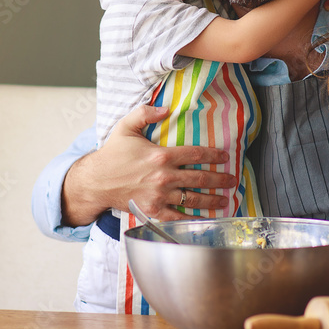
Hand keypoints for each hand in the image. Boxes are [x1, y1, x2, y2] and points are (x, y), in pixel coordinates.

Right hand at [62, 104, 234, 225]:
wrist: (96, 182)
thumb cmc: (111, 154)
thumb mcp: (125, 126)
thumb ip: (146, 113)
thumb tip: (166, 108)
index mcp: (161, 156)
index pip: (195, 155)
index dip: (214, 155)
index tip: (225, 157)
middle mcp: (164, 177)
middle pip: (200, 178)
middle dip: (220, 179)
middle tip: (232, 180)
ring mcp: (160, 196)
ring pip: (193, 199)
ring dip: (212, 200)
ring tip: (225, 200)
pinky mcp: (153, 210)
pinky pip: (177, 216)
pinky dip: (192, 219)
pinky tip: (204, 219)